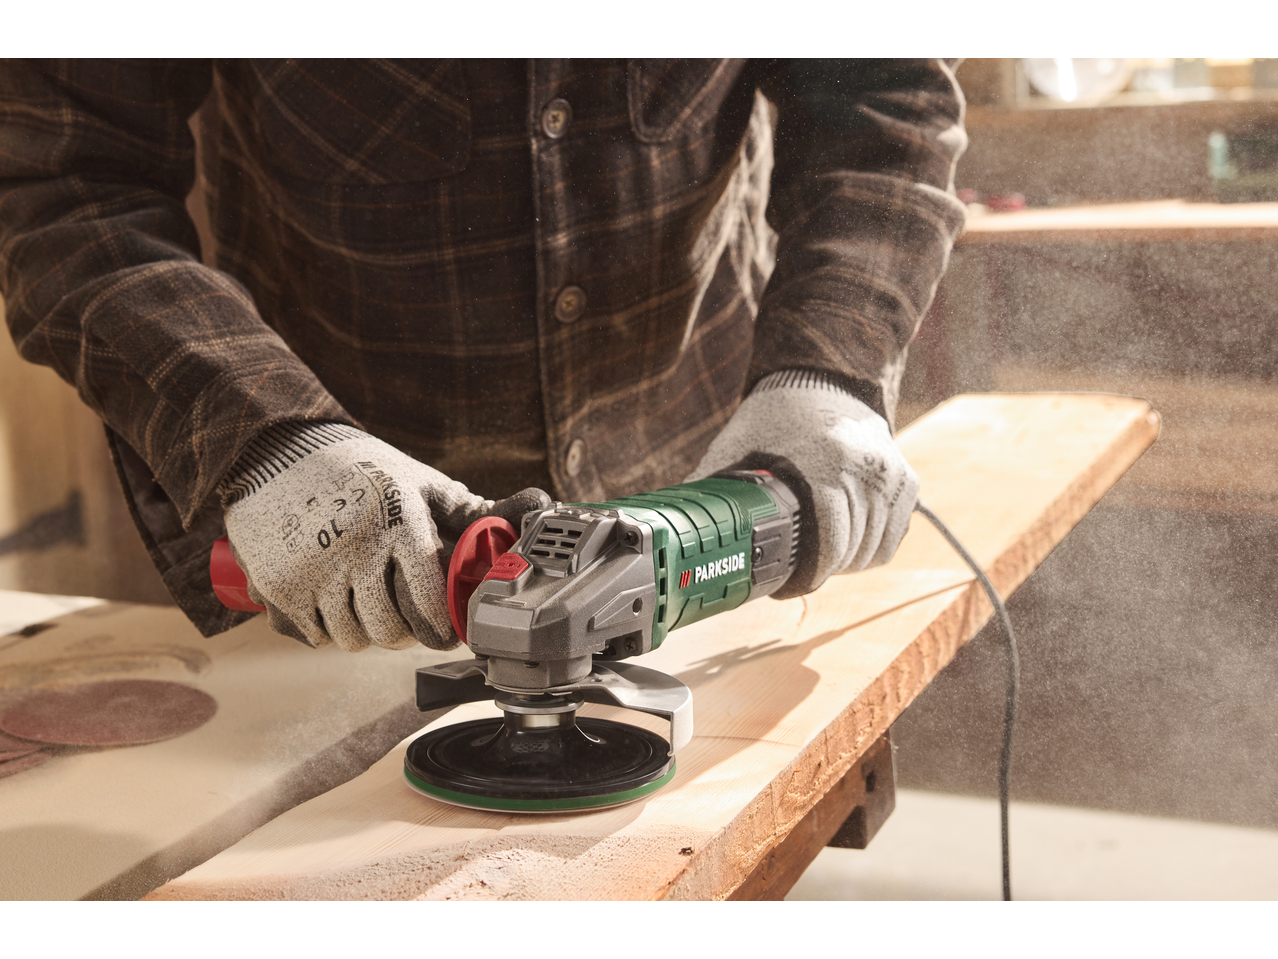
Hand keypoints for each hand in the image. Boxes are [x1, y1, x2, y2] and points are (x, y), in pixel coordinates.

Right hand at [219, 422, 549, 650]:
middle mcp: (357, 548)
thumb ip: (476, 512)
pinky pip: (314, 636)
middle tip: (408, 622)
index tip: (446, 631)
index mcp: (400, 521)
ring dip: (367, 633)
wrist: (280, 451)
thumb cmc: (367, 471)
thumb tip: (538, 508)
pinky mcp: (280, 585)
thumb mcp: (425, 485)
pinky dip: (327, 630)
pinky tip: (335, 603)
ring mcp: (314, 569)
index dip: (441, 628)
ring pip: (353, 639)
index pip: (429, 601)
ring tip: (371, 608)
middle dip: (406, 634)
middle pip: (390, 631)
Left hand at [688, 371, 917, 596]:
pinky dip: (870, 549)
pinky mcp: (906, 480)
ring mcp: (891, 474)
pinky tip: (844, 544)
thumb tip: (675, 526)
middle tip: (796, 574)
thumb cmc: (774, 419)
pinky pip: (892, 537)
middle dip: (823, 570)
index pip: (831, 542)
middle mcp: (868, 468)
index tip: (787, 585)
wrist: (822, 379)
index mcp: (827, 462)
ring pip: (875, 550)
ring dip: (846, 563)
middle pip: (853, 551)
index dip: (808, 574)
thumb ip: (712, 487)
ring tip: (818, 559)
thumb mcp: (738, 449)